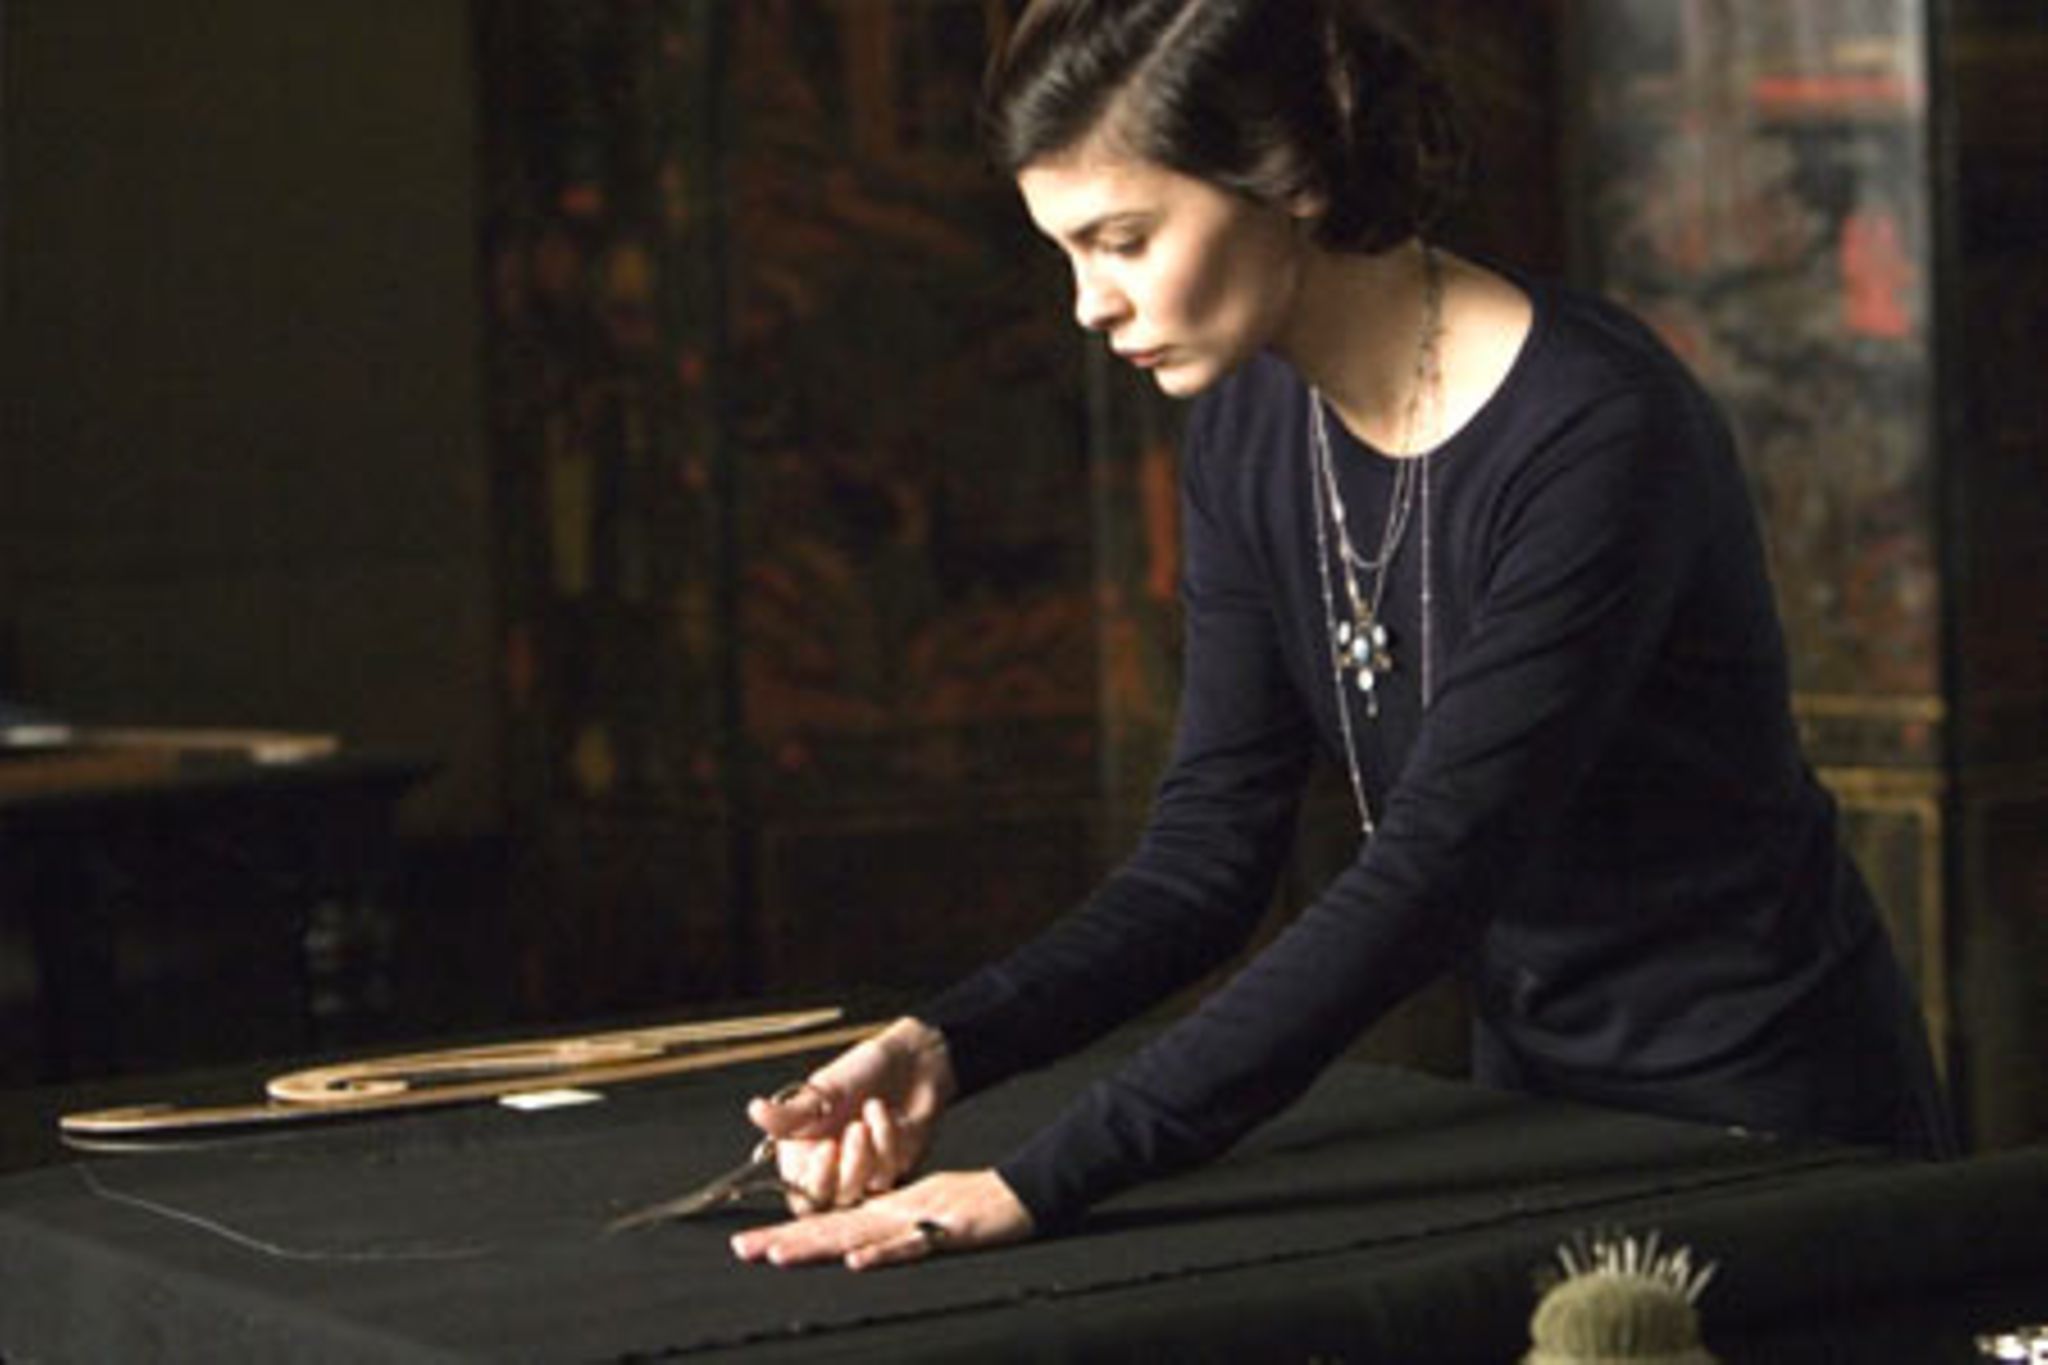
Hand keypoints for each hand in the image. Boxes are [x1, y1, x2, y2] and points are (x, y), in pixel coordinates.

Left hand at [730, 1169, 1032, 1270]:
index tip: (752, 1246)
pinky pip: (911, 1246)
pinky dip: (884, 1254)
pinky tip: (856, 1263)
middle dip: (785, 1240)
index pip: (828, 1226)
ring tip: (779, 1255)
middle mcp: (893, 1214)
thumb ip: (888, 1231)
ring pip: (860, 1234)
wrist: (1019, 1191)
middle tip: (742, 1249)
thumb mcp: (921, 1217)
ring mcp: (918, 1221)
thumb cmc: (974, 1205)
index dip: (789, 1235)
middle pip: (832, 1229)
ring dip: (818, 1246)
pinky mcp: (947, 1230)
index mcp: (885, 1213)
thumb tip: (856, 1248)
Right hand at [748, 1016, 954, 1211]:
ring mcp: (863, 1176)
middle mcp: (832, 1173)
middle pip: (831, 1203)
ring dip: (867, 1151)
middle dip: (846, 1168)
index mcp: (803, 1159)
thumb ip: (789, 1113)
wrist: (904, 1063)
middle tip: (854, 1129)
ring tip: (866, 1112)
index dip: (813, 1182)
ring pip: (863, 1190)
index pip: (800, 1197)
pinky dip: (886, 1137)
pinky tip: (880, 1110)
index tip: (826, 1148)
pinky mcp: (893, 1173)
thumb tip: (755, 1110)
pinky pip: (889, 1172)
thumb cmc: (857, 1074)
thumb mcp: (820, 1092)